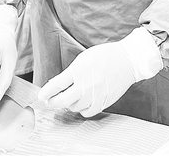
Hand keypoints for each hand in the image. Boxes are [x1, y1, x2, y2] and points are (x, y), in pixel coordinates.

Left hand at [37, 27, 161, 117]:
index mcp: (79, 70)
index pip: (57, 85)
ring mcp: (95, 95)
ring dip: (68, 104)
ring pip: (74, 107)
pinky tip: (81, 103)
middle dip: (53, 102)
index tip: (41, 96)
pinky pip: (87, 112)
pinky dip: (81, 109)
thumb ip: (72, 72)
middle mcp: (86, 85)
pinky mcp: (104, 102)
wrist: (128, 60)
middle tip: (50, 100)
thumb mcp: (84, 58)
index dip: (46, 92)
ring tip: (69, 98)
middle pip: (62, 100)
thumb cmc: (105, 56)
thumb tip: (60, 85)